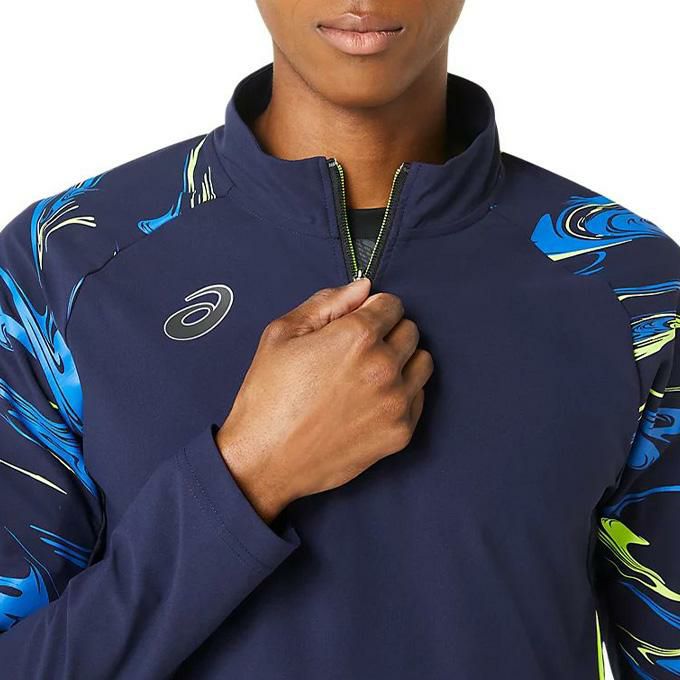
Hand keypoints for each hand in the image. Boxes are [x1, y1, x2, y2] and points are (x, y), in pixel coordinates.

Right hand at [215, 278, 433, 522]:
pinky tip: (371, 401)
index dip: (372, 310)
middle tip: (357, 352)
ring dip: (402, 361)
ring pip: (422, 362)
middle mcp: (384, 366)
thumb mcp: (282, 335)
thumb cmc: (268, 397)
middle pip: (410, 330)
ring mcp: (395, 402)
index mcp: (357, 336)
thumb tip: (363, 287)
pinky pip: (418, 397)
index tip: (358, 323)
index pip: (392, 304)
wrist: (265, 461)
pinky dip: (402, 394)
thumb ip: (327, 303)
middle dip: (387, 333)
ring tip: (368, 376)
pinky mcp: (400, 433)